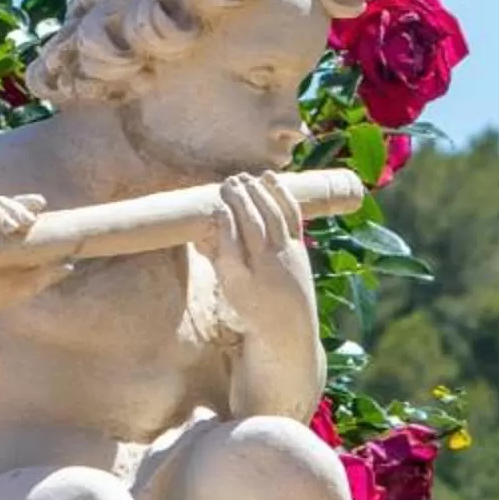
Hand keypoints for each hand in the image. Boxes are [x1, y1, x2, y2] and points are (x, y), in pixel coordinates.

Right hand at [204, 170, 311, 322]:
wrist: (288, 322)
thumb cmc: (251, 302)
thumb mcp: (229, 287)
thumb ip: (216, 259)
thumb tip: (198, 235)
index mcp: (242, 280)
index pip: (232, 246)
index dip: (225, 223)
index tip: (216, 206)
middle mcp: (267, 267)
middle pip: (253, 226)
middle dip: (240, 201)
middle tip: (226, 182)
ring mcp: (286, 255)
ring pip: (272, 216)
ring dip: (258, 193)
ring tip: (243, 177)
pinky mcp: (300, 246)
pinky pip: (291, 215)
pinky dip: (281, 194)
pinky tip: (268, 178)